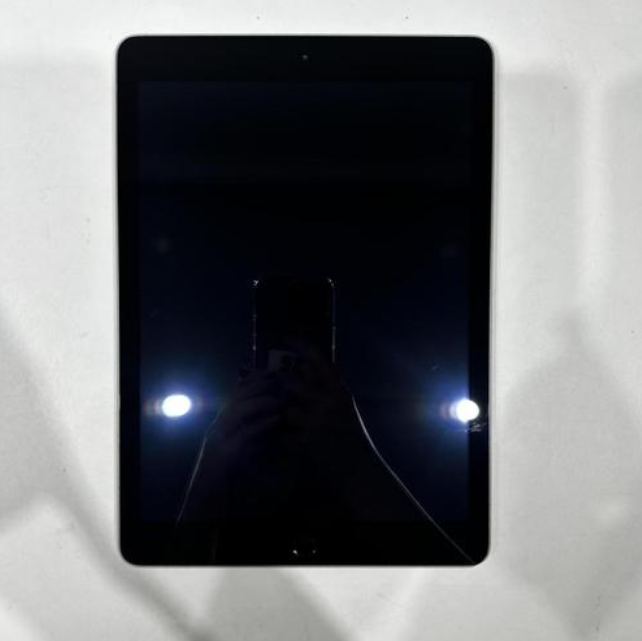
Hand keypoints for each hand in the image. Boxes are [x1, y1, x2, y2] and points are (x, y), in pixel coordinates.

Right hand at [177, 369, 284, 519]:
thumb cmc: (224, 480)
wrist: (203, 505)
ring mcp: (217, 442)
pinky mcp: (223, 457)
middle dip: (256, 385)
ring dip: (259, 401)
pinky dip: (261, 425)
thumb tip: (273, 421)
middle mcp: (216, 429)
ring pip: (236, 412)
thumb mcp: (240, 452)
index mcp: (220, 426)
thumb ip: (251, 436)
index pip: (234, 395)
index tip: (269, 372)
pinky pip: (243, 435)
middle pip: (235, 398)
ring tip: (278, 396)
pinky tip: (276, 419)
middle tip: (277, 377)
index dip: (251, 381)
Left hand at [278, 339, 429, 520]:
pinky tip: (272, 437)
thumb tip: (306, 366)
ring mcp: (317, 423)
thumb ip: (325, 387)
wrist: (360, 470)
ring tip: (270, 413)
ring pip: (283, 408)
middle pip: (292, 383)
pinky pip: (281, 433)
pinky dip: (276, 436)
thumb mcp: (342, 406)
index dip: (301, 345)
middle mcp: (329, 403)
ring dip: (276, 411)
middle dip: (277, 386)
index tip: (286, 337)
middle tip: (267, 384)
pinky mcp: (306, 443)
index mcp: (340, 391)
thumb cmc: (351, 435)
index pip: (319, 360)